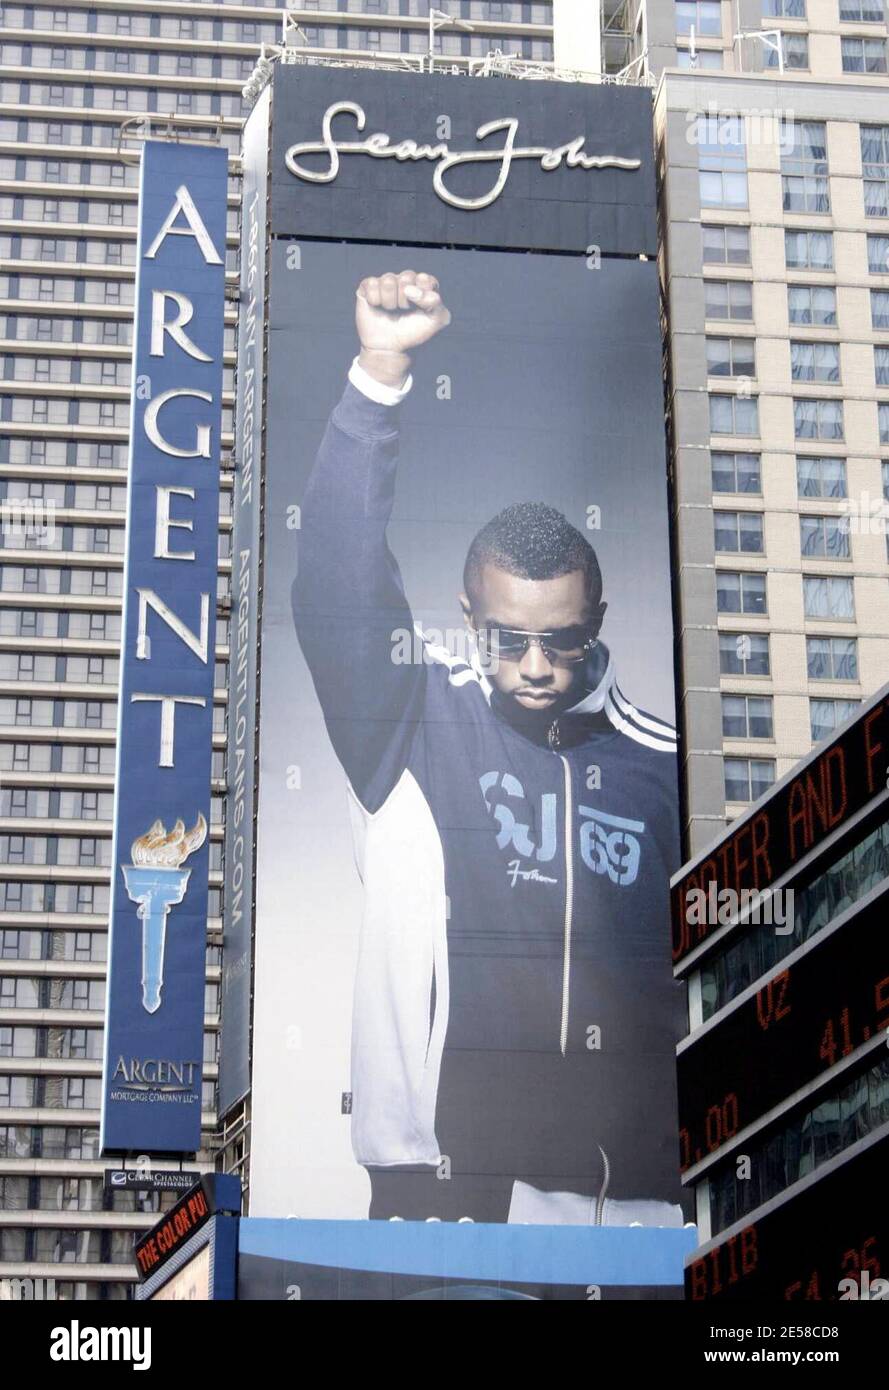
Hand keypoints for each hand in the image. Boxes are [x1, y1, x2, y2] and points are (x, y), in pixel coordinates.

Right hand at [356, 270, 450, 387]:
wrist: (390, 349)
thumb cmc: (413, 333)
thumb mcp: (436, 321)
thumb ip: (436, 303)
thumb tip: (410, 290)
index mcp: (423, 285)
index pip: (425, 279)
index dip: (422, 298)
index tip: (419, 311)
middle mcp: (405, 281)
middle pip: (406, 277)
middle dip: (405, 300)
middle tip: (403, 311)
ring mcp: (386, 283)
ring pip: (388, 280)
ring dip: (390, 302)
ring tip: (391, 311)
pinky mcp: (369, 287)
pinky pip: (372, 284)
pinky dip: (375, 300)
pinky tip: (377, 307)